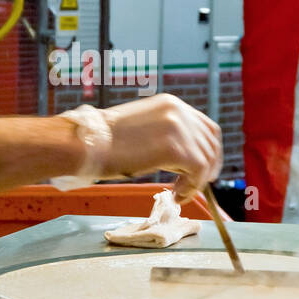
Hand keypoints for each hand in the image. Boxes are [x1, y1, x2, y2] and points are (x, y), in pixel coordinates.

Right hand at [98, 94, 222, 201]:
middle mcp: (179, 111)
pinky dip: (191, 188)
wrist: (87, 143)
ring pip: (205, 161)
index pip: (207, 127)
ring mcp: (178, 129)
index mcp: (171, 104)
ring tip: (178, 192)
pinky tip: (176, 194)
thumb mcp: (144, 128)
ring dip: (195, 182)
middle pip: (211, 144)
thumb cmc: (106, 141)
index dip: (210, 150)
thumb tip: (184, 156)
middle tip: (194, 186)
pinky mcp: (175, 149)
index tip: (205, 169)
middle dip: (207, 169)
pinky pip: (197, 173)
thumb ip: (167, 134)